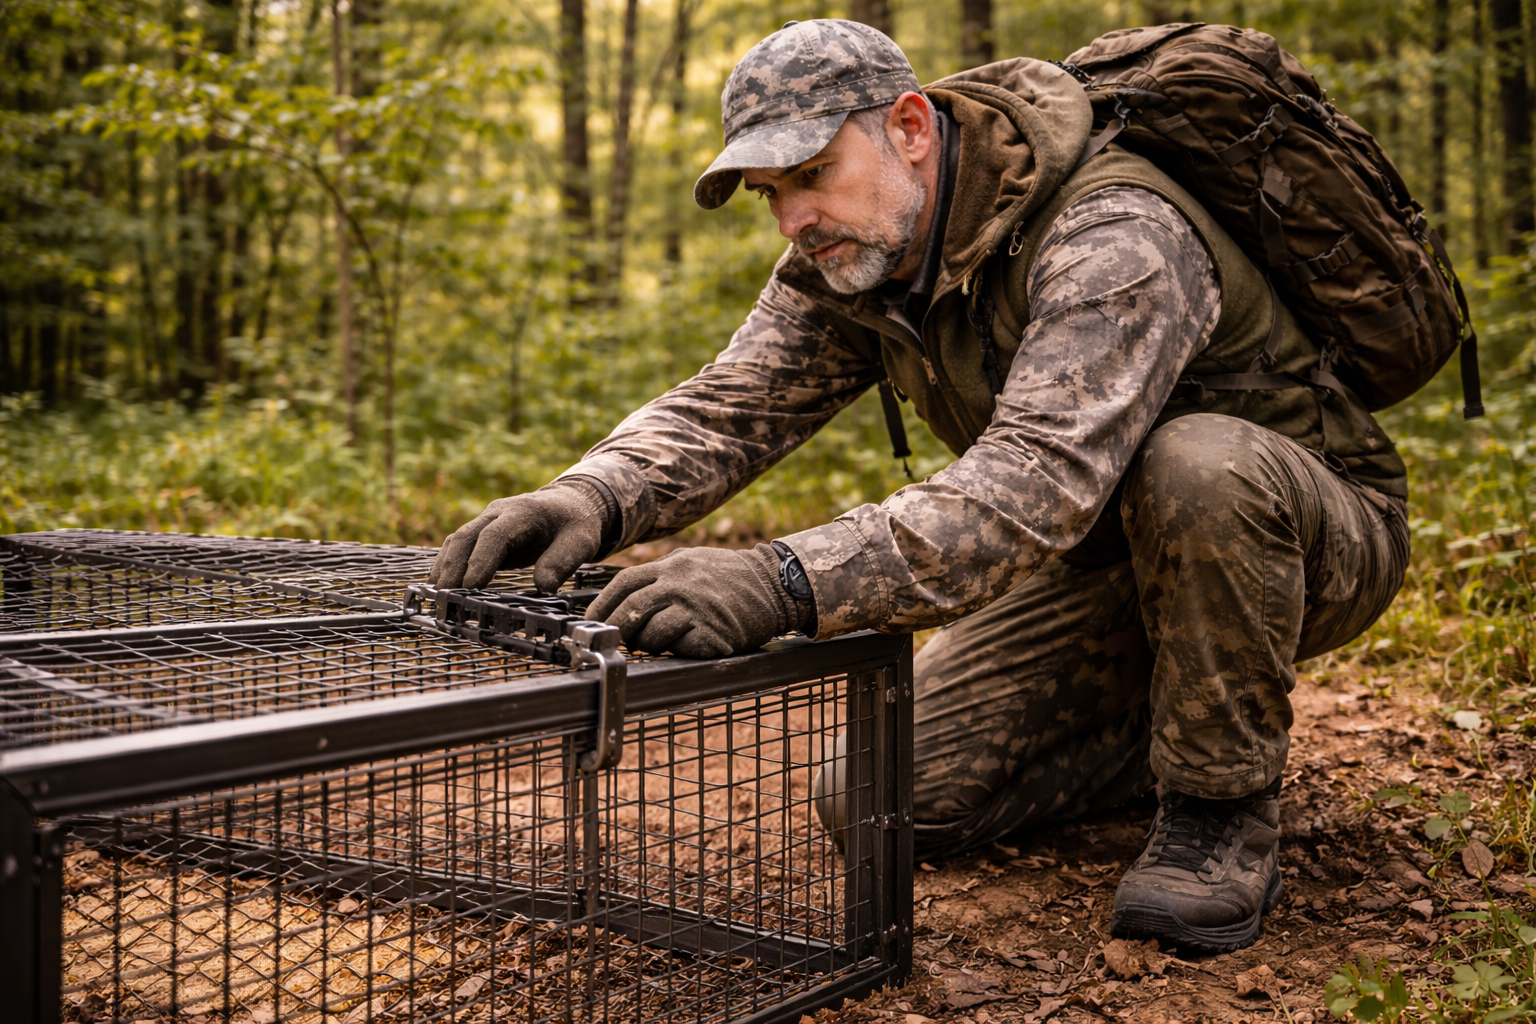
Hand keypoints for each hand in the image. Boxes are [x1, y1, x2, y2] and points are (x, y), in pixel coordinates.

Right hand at [429, 480, 612, 591]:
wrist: (569, 503)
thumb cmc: (575, 523)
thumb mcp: (581, 541)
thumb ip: (563, 561)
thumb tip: (543, 587)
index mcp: (523, 512)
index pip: (495, 535)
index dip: (481, 561)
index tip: (471, 586)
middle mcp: (499, 512)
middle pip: (467, 536)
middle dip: (454, 566)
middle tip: (446, 597)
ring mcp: (488, 520)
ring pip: (458, 540)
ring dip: (446, 566)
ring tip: (438, 596)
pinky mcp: (483, 531)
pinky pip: (460, 545)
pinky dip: (448, 563)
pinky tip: (441, 585)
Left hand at [586, 544, 811, 657]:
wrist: (776, 586)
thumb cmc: (732, 578)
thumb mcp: (694, 562)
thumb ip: (663, 575)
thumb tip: (628, 597)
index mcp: (673, 564)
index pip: (625, 582)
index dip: (603, 604)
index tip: (592, 622)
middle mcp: (680, 583)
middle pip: (631, 609)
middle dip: (618, 629)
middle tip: (616, 642)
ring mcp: (696, 608)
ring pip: (651, 633)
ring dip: (648, 644)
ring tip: (659, 643)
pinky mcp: (712, 632)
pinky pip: (680, 647)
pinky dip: (676, 650)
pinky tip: (687, 645)